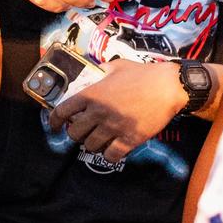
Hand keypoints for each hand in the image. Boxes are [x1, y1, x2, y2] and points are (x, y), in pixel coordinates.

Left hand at [48, 60, 185, 158]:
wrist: (168, 86)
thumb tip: (94, 72)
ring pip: (91, 146)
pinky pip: (111, 155)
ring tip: (98, 141)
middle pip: (74, 133)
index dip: (54, 121)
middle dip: (76, 134)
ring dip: (92, 145)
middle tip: (83, 132)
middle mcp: (99, 112)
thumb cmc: (143, 74)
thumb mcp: (116, 66)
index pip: (62, 111)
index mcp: (92, 94)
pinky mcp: (130, 139)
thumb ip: (101, 71)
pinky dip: (109, 155)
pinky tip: (113, 150)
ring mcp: (114, 127)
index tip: (55, 126)